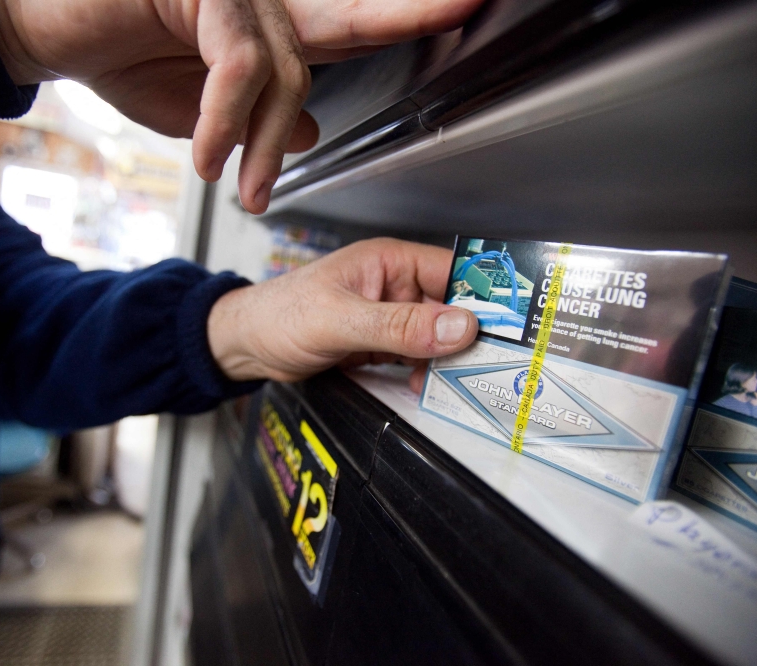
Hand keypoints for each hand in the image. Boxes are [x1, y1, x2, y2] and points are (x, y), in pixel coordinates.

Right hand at [0, 0, 481, 212]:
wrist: (50, 30)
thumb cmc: (119, 56)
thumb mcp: (199, 110)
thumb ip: (255, 118)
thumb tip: (304, 132)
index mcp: (268, 26)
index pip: (350, 21)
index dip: (408, 13)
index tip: (468, 5)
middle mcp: (261, 0)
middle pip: (323, 52)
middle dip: (366, 52)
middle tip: (364, 92)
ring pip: (282, 69)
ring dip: (261, 141)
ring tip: (239, 185)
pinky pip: (237, 64)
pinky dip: (223, 119)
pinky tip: (206, 155)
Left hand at [207, 238, 478, 391]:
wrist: (245, 345)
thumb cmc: (278, 315)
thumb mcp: (340, 320)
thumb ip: (399, 326)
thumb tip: (458, 327)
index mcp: (389, 262)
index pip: (453, 271)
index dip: (485, 295)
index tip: (512, 324)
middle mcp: (396, 286)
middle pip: (453, 308)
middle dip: (470, 335)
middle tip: (493, 363)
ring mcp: (390, 316)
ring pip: (438, 337)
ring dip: (449, 359)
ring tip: (461, 380)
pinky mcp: (381, 343)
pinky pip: (417, 357)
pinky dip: (426, 372)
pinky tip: (427, 386)